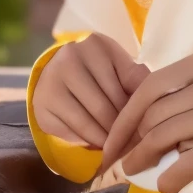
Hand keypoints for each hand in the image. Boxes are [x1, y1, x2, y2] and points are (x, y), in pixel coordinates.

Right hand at [33, 33, 147, 148]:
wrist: (59, 71)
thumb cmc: (100, 71)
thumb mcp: (119, 67)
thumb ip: (136, 81)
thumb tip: (151, 106)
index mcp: (96, 45)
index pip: (125, 86)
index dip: (137, 110)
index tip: (146, 128)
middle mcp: (69, 59)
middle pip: (104, 107)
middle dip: (121, 130)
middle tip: (133, 144)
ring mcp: (51, 81)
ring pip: (86, 123)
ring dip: (105, 140)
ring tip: (118, 147)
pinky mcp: (41, 104)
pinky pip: (69, 132)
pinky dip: (86, 141)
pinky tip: (97, 142)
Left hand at [101, 51, 192, 192]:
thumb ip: (188, 97)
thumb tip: (141, 123)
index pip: (149, 86)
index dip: (124, 115)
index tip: (112, 137)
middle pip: (151, 112)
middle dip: (127, 139)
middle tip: (117, 159)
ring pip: (160, 137)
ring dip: (141, 159)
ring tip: (133, 173)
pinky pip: (182, 164)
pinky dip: (168, 180)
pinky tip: (166, 188)